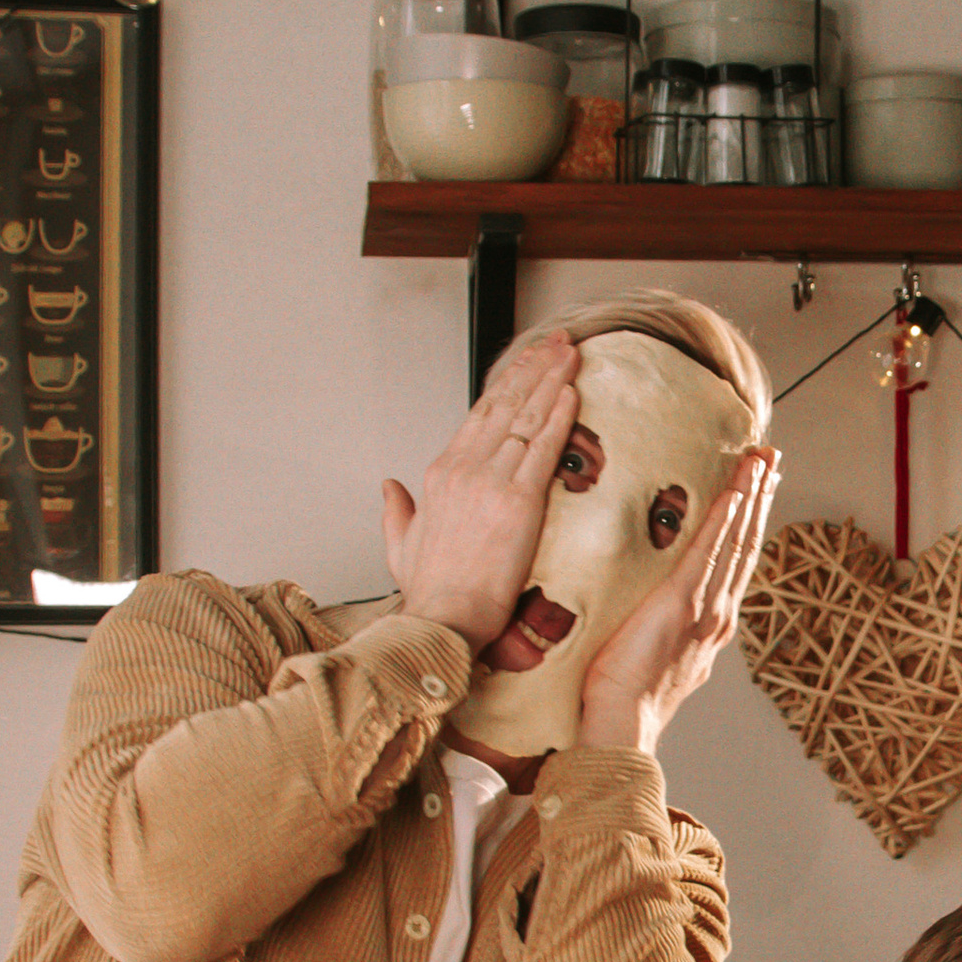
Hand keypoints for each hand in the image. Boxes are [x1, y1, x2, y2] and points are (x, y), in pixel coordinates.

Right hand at [382, 333, 583, 654]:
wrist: (444, 618)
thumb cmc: (430, 590)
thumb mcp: (400, 545)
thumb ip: (396, 510)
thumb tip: (389, 487)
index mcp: (439, 474)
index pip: (480, 416)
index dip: (507, 385)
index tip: (527, 364)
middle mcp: (463, 468)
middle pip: (504, 405)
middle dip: (533, 368)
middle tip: (557, 343)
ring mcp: (489, 481)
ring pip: (525, 417)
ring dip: (551, 380)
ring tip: (570, 354)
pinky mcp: (518, 501)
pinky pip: (543, 448)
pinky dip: (559, 417)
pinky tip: (572, 392)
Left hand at [575, 446, 779, 757]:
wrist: (620, 723)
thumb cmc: (619, 697)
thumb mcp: (647, 652)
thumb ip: (653, 625)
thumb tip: (638, 604)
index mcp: (711, 625)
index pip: (734, 561)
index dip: (747, 521)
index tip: (755, 487)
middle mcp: (718, 615)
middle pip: (745, 544)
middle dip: (759, 498)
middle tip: (771, 458)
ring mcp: (706, 609)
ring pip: (735, 542)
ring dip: (750, 497)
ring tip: (761, 460)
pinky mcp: (683, 604)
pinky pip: (709, 552)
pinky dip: (725, 518)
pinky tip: (736, 490)